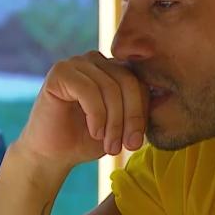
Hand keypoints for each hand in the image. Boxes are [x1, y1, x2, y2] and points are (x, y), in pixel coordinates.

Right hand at [14, 51, 147, 170]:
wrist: (52, 155)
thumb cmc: (86, 140)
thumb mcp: (121, 125)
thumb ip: (138, 109)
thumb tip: (162, 98)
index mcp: (112, 68)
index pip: (139, 82)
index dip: (141, 113)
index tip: (136, 143)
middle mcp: (95, 60)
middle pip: (128, 82)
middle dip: (130, 118)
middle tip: (126, 146)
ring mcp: (76, 63)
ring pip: (110, 88)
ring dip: (113, 122)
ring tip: (110, 146)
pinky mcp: (59, 72)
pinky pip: (89, 90)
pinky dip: (96, 115)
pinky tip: (94, 132)